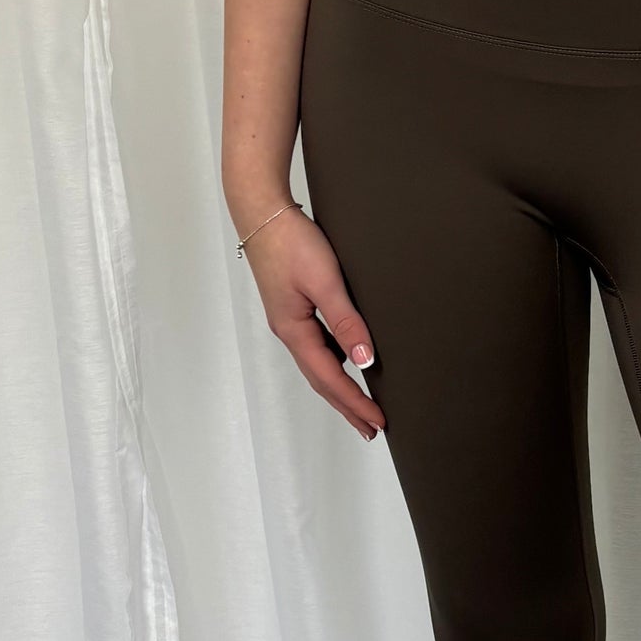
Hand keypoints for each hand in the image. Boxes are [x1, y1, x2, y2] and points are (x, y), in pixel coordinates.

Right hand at [240, 204, 383, 438]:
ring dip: (340, 388)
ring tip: (360, 405)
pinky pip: (316, 346)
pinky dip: (333, 363)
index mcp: (294, 331)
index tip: (377, 422)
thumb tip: (365, 362)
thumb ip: (346, 322)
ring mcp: (289, 320)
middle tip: (371, 428)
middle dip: (346, 406)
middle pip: (321, 380)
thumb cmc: (291, 242)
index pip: (330, 379)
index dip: (355, 403)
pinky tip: (346, 361)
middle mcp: (289, 332)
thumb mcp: (324, 282)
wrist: (262, 212)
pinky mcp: (293, 307)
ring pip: (318, 365)